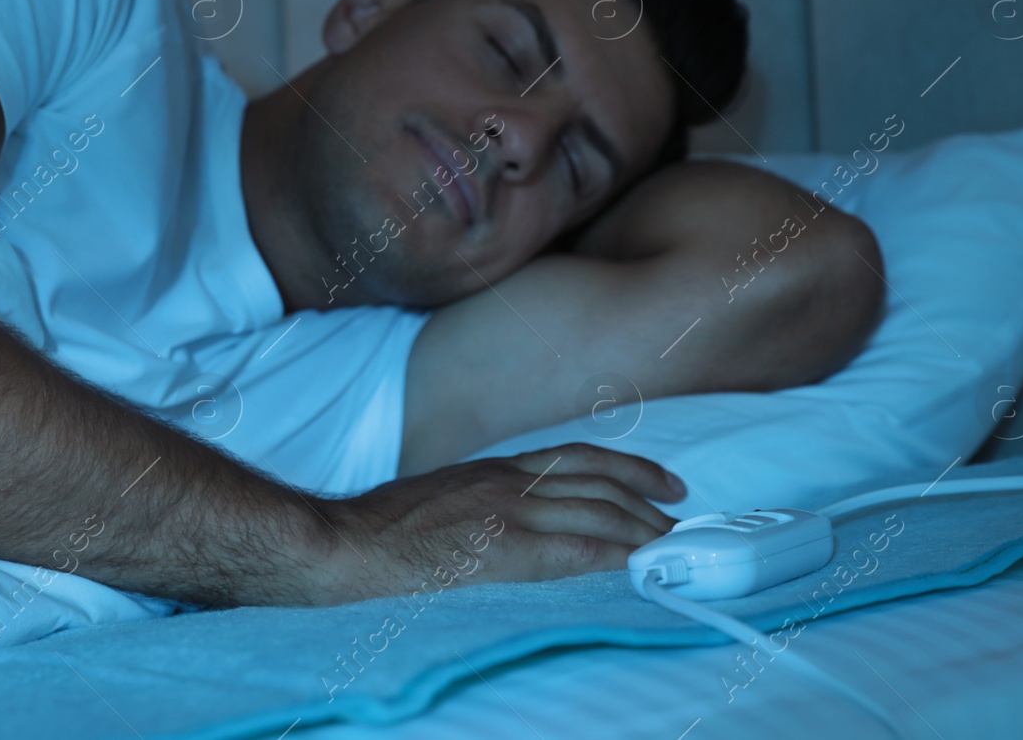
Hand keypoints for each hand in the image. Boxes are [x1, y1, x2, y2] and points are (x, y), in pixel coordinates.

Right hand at [308, 443, 683, 604]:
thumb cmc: (375, 533)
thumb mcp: (437, 499)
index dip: (628, 467)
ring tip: (675, 547)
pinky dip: (615, 555)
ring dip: (644, 531)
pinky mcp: (502, 549)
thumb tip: (502, 524)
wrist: (339, 545)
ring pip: (597, 513)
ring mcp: (506, 513)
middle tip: (683, 520)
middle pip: (598, 483)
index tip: (663, 481)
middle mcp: (507, 482)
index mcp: (492, 470)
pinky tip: (640, 565)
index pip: (577, 458)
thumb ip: (477, 502)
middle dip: (648, 501)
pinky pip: (575, 550)